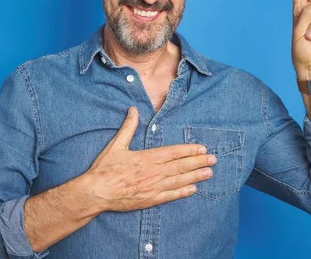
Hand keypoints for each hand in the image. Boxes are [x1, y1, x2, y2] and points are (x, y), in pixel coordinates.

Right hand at [85, 107, 215, 211]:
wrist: (96, 192)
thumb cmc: (105, 168)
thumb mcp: (116, 145)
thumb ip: (128, 127)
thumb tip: (133, 110)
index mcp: (147, 157)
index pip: (174, 152)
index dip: (189, 150)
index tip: (202, 148)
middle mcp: (154, 172)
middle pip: (181, 166)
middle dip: (198, 162)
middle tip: (213, 159)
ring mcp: (153, 187)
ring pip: (179, 181)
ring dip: (195, 176)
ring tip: (209, 173)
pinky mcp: (150, 200)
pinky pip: (170, 196)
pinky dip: (182, 193)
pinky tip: (193, 190)